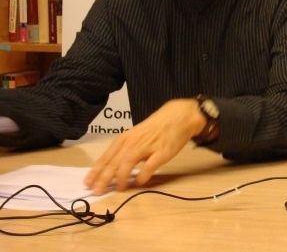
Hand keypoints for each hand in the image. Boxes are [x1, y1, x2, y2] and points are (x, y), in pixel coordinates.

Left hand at [84, 99, 205, 193]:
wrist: (178, 117)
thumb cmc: (155, 128)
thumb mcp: (136, 136)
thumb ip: (125, 150)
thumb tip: (113, 170)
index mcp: (124, 139)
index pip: (106, 157)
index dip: (96, 171)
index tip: (87, 183)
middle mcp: (133, 143)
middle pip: (114, 162)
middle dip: (103, 178)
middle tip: (96, 191)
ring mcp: (147, 147)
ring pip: (127, 163)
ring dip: (120, 178)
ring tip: (118, 189)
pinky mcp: (162, 152)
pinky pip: (149, 166)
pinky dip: (142, 176)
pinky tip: (139, 183)